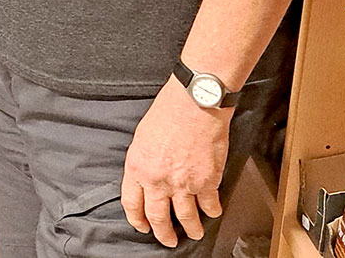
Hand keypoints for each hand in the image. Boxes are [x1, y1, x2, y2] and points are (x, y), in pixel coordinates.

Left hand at [121, 79, 231, 246]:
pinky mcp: (207, 181)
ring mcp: (183, 184)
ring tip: (194, 233)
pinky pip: (209, 206)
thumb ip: (143, 162)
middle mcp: (158, 180)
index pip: (132, 204)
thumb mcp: (142, 138)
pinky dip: (212, 211)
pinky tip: (212, 212)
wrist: (195, 103)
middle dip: (163, 234)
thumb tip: (146, 178)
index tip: (142, 226)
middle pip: (158, 217)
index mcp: (138, 167)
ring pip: (186, 218)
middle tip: (168, 240)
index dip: (137, 220)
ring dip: (191, 229)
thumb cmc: (169, 112)